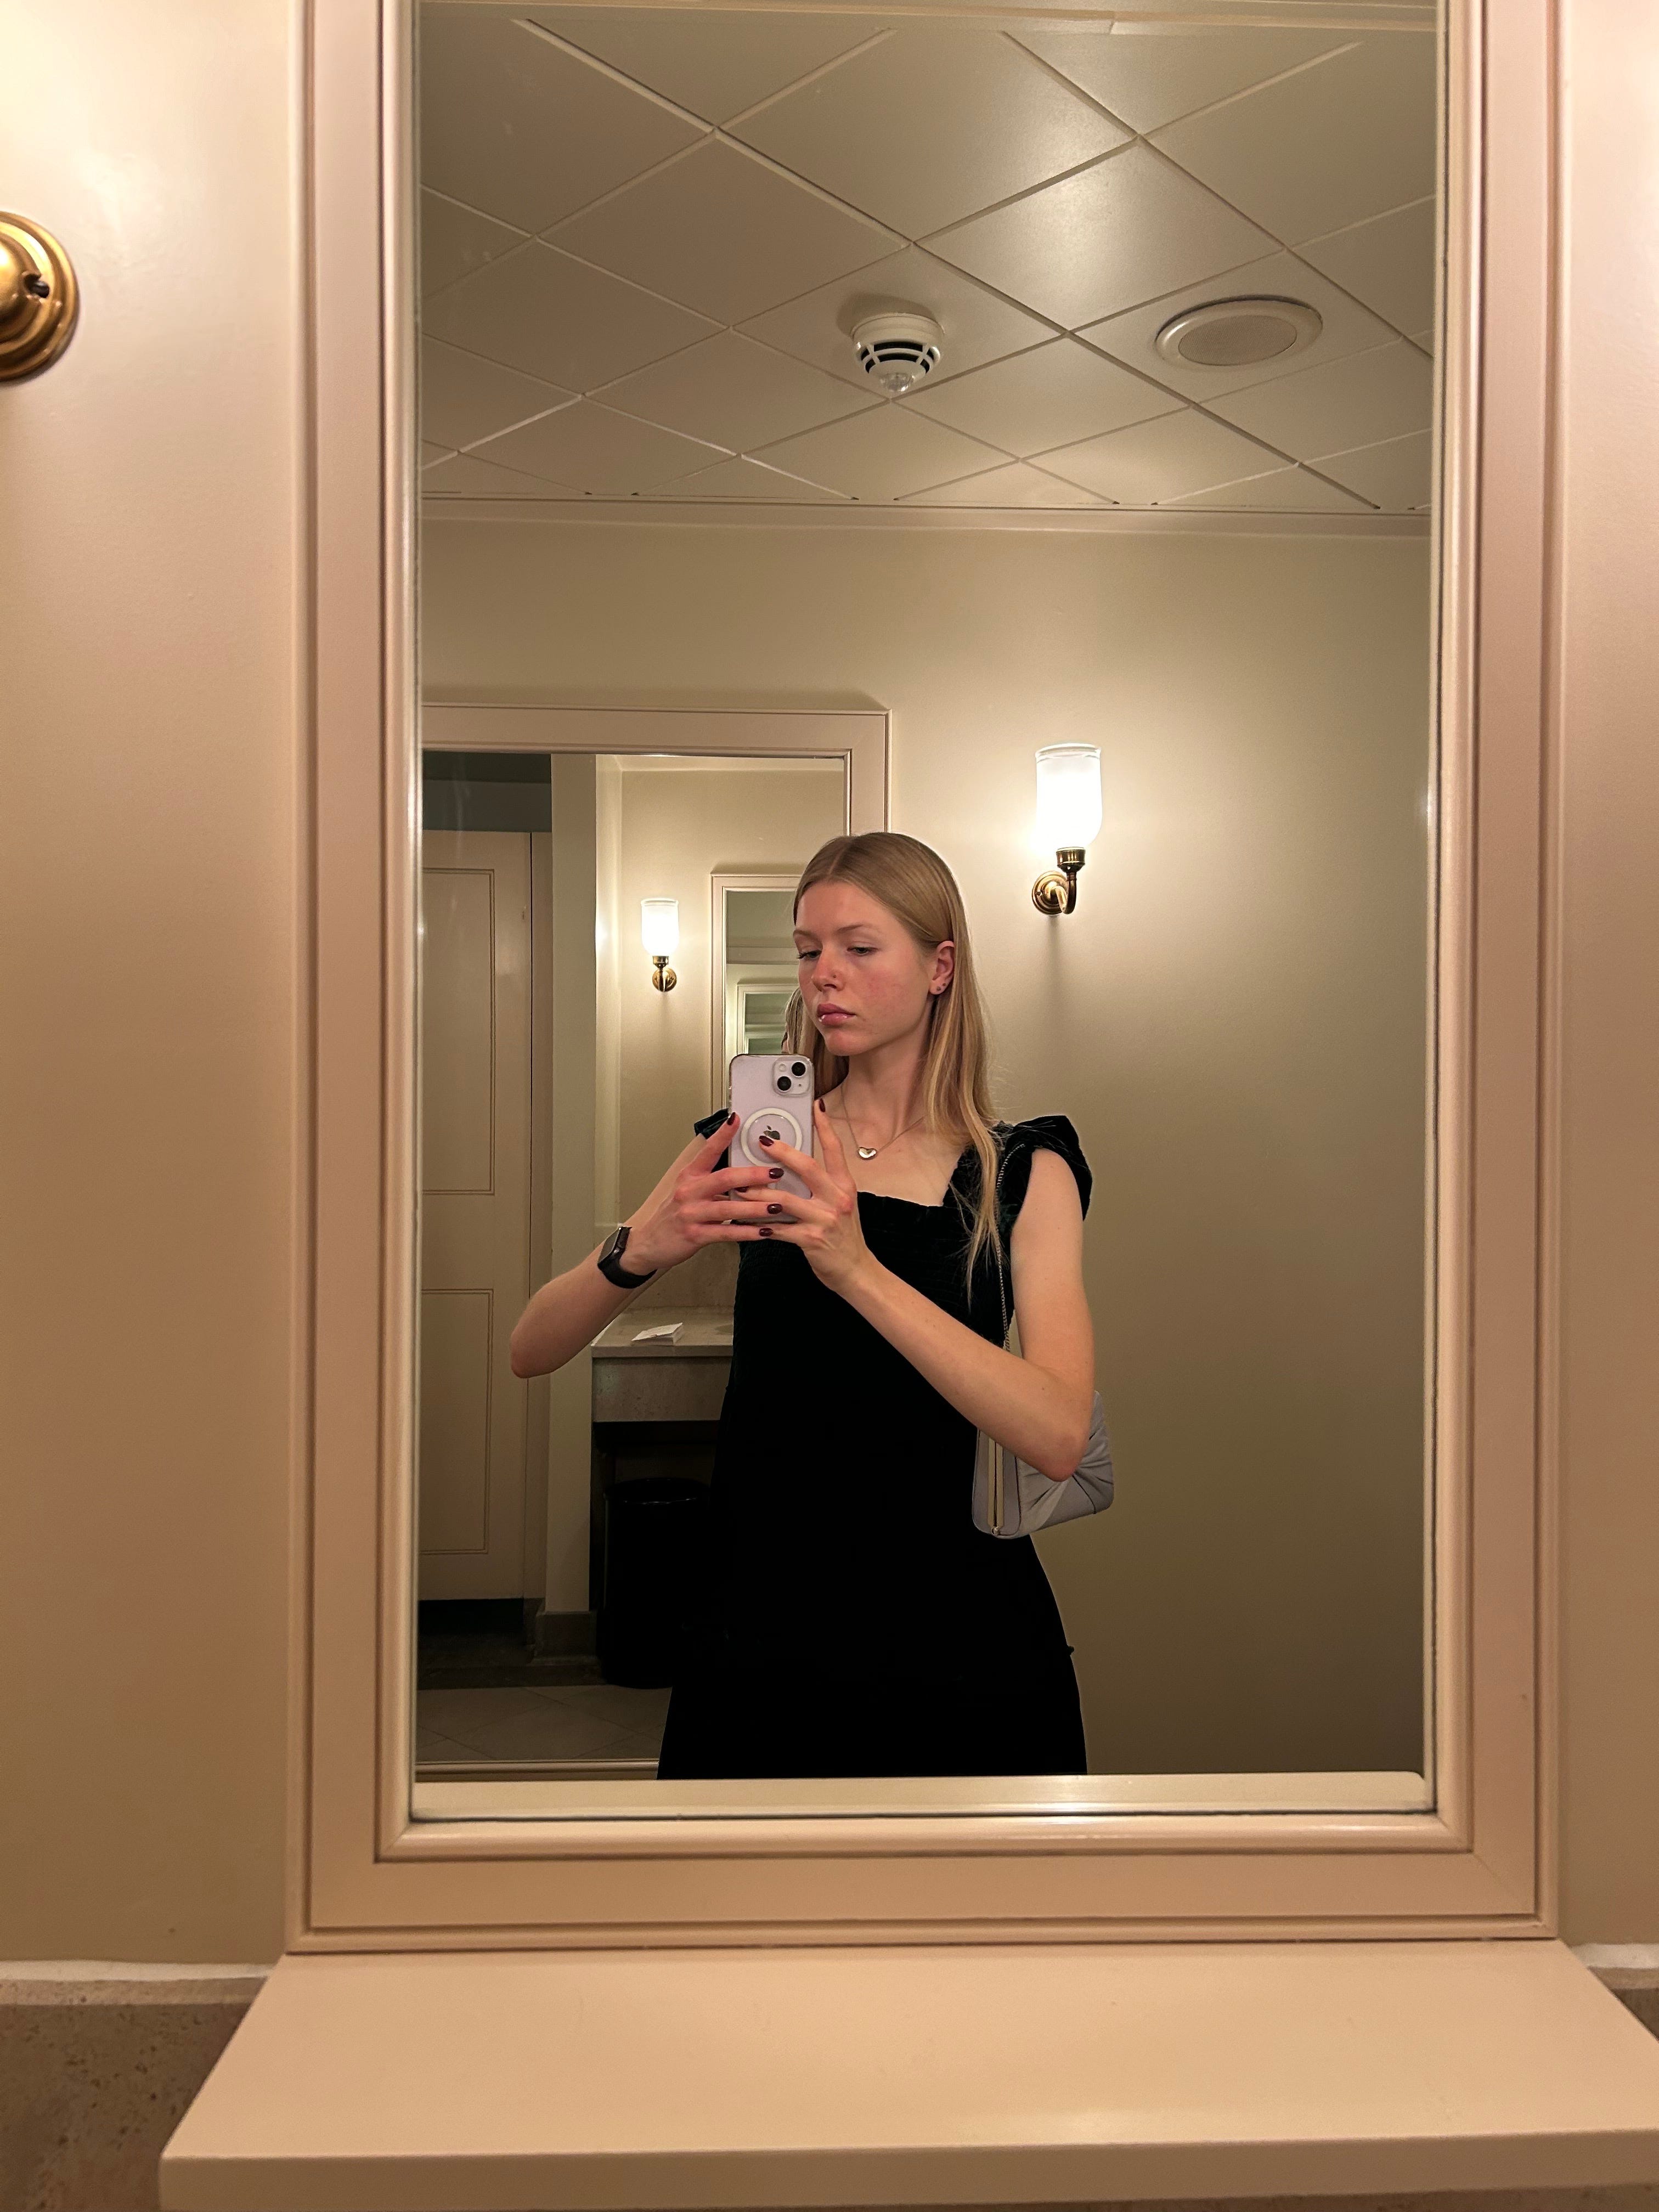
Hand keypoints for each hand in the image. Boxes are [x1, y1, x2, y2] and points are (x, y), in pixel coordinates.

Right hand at [626, 1115, 781, 1273]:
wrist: (650, 1243)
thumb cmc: (674, 1214)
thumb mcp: (688, 1190)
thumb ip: (712, 1180)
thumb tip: (744, 1173)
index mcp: (690, 1176)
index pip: (708, 1151)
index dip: (722, 1135)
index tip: (736, 1118)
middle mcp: (689, 1191)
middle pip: (724, 1178)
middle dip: (752, 1175)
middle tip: (775, 1172)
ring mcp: (691, 1214)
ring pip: (727, 1207)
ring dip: (755, 1207)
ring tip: (778, 1205)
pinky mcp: (694, 1235)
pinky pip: (725, 1233)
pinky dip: (746, 1232)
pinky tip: (764, 1232)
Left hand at [747, 1098, 875, 1297]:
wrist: (855, 1270)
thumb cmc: (843, 1236)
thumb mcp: (840, 1204)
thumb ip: (823, 1185)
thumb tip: (796, 1165)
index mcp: (844, 1185)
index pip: (835, 1149)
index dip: (825, 1126)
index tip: (815, 1106)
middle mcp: (837, 1198)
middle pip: (807, 1167)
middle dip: (782, 1152)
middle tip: (762, 1141)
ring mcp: (825, 1219)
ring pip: (785, 1199)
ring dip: (758, 1193)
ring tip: (739, 1188)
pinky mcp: (812, 1240)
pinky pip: (780, 1229)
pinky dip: (760, 1225)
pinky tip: (746, 1221)